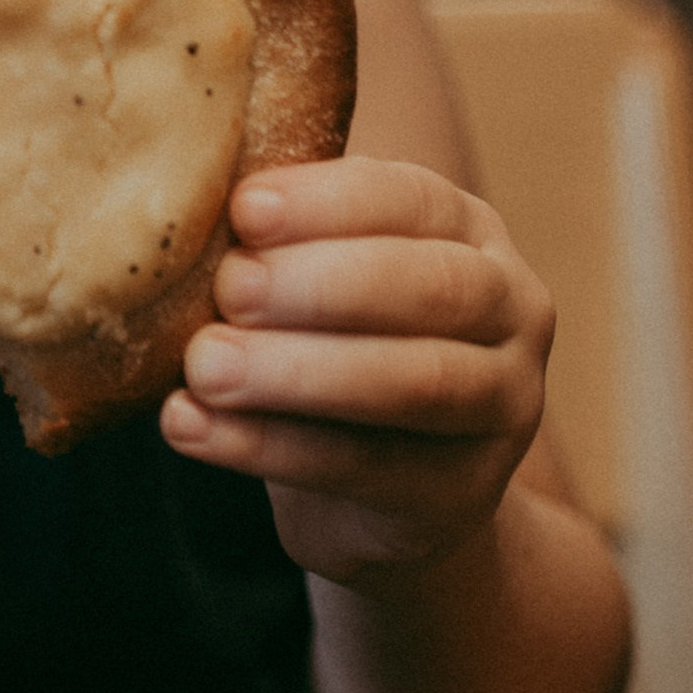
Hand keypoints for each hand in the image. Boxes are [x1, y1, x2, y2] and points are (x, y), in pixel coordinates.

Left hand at [159, 157, 552, 585]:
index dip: (326, 202)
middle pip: (429, 287)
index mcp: (469, 230)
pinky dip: (268, 446)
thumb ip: (280, 245)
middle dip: (320, 285)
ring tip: (202, 368)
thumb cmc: (336, 347)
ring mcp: (504, 405)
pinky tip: (192, 427)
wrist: (385, 494)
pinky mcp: (465, 492)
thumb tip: (180, 208)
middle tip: (228, 289)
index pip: (410, 198)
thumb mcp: (321, 282)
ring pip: (411, 382)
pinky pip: (366, 467)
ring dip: (295, 371)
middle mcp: (511, 309)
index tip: (243, 209)